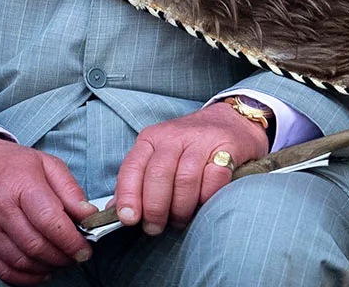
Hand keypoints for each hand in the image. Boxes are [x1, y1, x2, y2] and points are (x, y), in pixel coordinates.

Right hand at [0, 133, 95, 285]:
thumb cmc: (10, 162)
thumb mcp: (47, 164)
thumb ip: (70, 190)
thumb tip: (89, 215)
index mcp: (21, 186)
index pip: (49, 221)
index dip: (71, 240)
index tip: (86, 248)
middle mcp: (1, 211)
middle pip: (36, 245)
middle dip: (63, 257)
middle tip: (79, 256)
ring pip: (21, 261)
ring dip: (47, 267)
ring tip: (64, 262)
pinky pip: (2, 270)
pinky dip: (25, 277)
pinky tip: (42, 271)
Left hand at [113, 101, 269, 235]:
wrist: (233, 120)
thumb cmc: (191, 146)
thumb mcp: (159, 155)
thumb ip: (137, 180)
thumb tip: (115, 212)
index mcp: (152, 138)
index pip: (132, 167)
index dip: (128, 196)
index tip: (129, 219)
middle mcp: (175, 135)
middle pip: (158, 175)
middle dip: (155, 209)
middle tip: (156, 227)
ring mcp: (202, 139)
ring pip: (185, 180)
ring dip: (181, 208)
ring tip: (180, 219)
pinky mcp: (228, 146)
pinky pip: (214, 179)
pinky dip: (206, 198)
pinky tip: (203, 203)